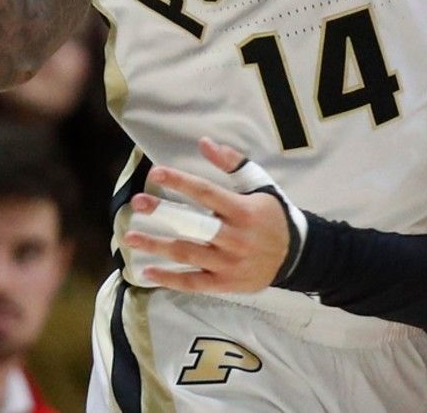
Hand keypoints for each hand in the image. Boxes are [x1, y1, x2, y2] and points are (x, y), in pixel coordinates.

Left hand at [124, 137, 303, 293]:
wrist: (296, 255)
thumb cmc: (272, 215)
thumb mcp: (259, 184)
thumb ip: (232, 163)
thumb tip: (204, 142)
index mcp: (243, 210)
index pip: (207, 193)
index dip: (181, 182)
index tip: (156, 173)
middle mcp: (235, 237)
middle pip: (193, 224)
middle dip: (163, 212)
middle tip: (137, 203)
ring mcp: (229, 263)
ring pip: (188, 254)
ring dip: (157, 245)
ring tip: (130, 237)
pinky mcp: (225, 284)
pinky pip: (193, 281)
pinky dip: (169, 278)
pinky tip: (146, 271)